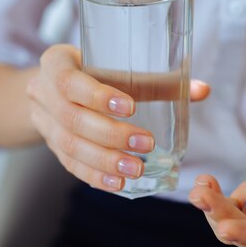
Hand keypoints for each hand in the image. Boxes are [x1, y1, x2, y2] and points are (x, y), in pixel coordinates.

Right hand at [26, 44, 209, 191]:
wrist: (51, 86)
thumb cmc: (93, 71)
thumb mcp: (116, 67)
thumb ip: (157, 80)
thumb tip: (203, 90)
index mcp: (55, 63)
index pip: (70, 81)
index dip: (98, 96)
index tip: (130, 107)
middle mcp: (42, 92)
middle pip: (72, 118)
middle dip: (111, 135)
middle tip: (146, 144)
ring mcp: (43, 122)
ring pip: (70, 147)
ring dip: (105, 161)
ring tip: (136, 170)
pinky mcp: (51, 146)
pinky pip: (70, 165)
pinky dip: (96, 175)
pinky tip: (118, 183)